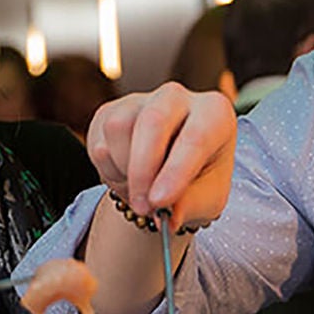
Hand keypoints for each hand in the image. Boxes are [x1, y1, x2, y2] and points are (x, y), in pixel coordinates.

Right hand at [85, 82, 235, 227]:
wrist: (170, 176)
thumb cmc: (198, 182)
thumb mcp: (207, 200)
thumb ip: (191, 205)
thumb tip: (169, 216)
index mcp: (214, 112)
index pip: (196, 137)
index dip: (176, 171)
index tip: (161, 202)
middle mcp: (177, 97)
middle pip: (152, 121)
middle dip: (143, 170)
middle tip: (143, 207)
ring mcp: (140, 100)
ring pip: (119, 129)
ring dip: (125, 172)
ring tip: (141, 191)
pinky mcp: (110, 111)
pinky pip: (100, 143)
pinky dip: (110, 171)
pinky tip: (128, 177)